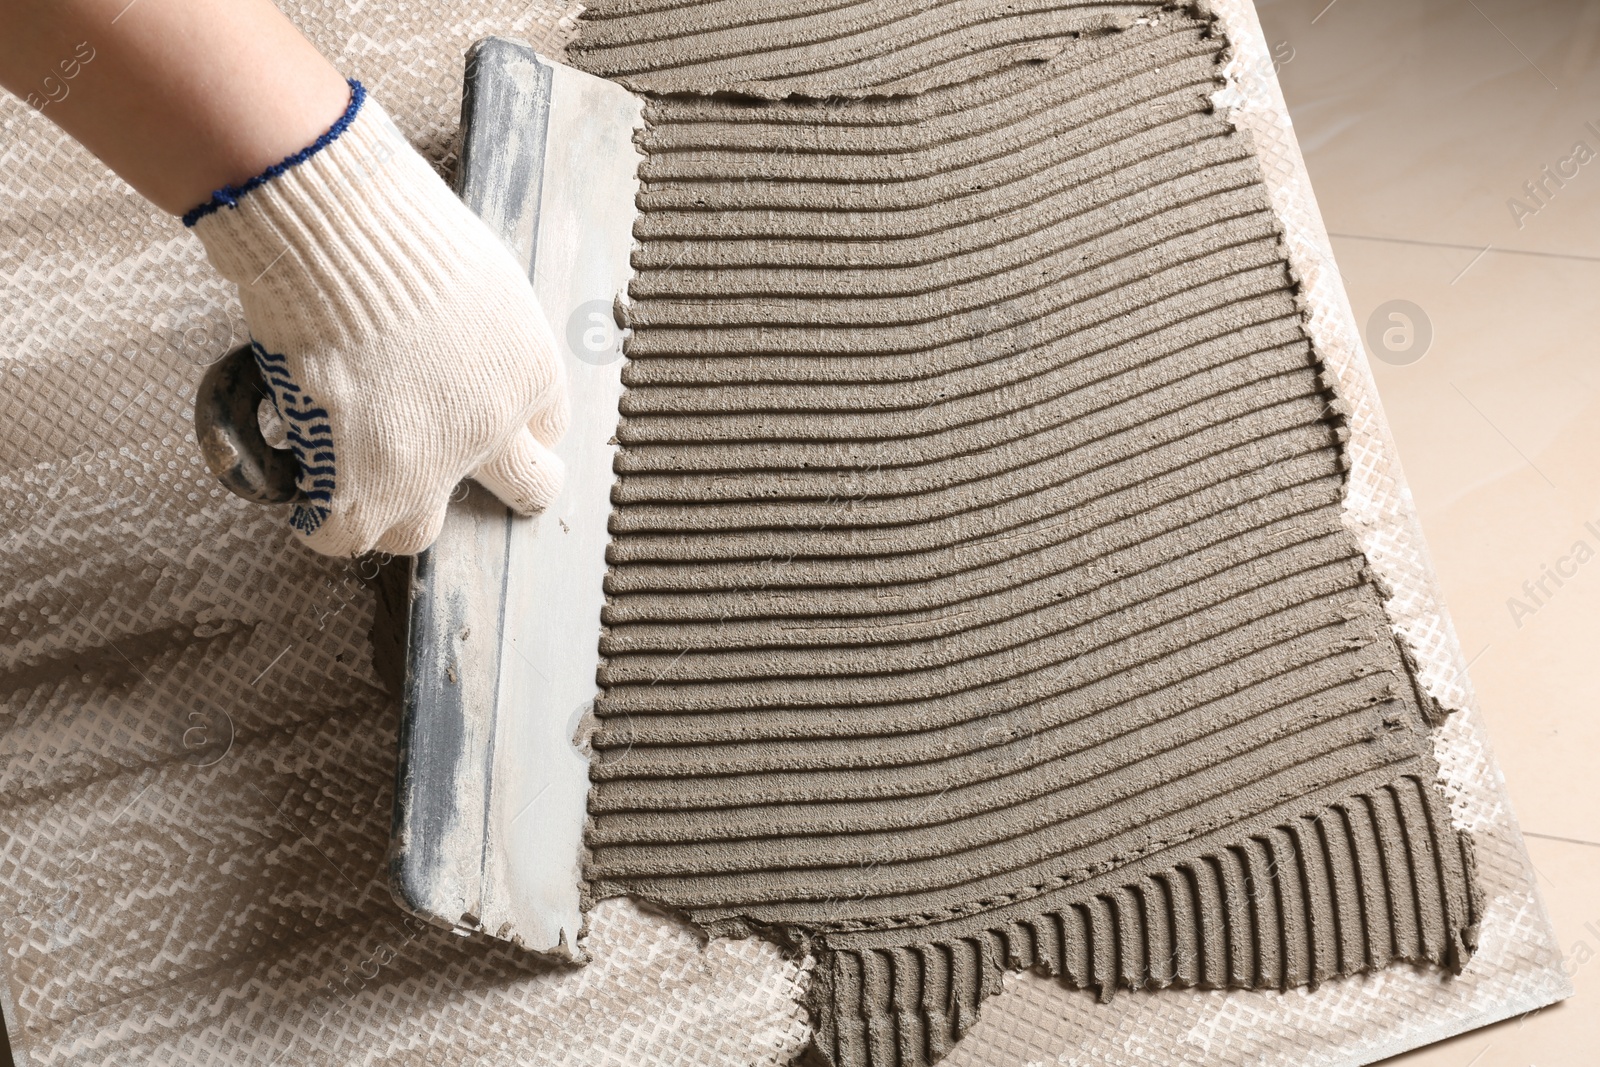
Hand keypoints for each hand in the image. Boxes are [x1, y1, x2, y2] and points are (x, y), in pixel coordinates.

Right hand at [187, 81, 568, 556]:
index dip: (510, 421)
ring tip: (358, 489)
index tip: (478, 410)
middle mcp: (493, 430)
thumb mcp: (470, 271)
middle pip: (527, 486)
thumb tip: (441, 331)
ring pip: (420, 529)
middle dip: (498, 482)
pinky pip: (344, 536)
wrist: (342, 242)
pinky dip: (321, 521)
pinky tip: (305, 499)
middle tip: (450, 470)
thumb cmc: (394, 230)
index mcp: (531, 372)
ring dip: (392, 509)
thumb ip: (472, 321)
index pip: (545, 423)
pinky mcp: (365, 486)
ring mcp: (430, 466)